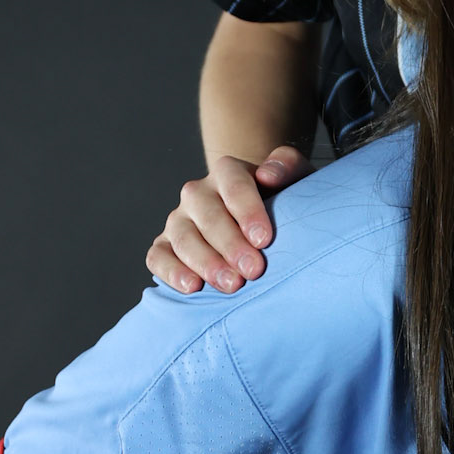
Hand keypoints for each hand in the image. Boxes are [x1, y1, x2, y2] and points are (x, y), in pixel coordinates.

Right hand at [146, 146, 314, 293]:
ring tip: (231, 285)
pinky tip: (192, 287)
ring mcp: (179, 219)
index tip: (264, 240)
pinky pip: (158, 256)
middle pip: (208, 215)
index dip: (248, 212)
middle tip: (254, 271)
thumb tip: (268, 175)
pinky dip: (171, 271)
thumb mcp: (295, 177)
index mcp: (227, 171)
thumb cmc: (283, 198)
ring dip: (206, 262)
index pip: (233, 185)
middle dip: (230, 245)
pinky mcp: (165, 244)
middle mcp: (198, 193)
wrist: (260, 219)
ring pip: (183, 237)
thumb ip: (286, 166)